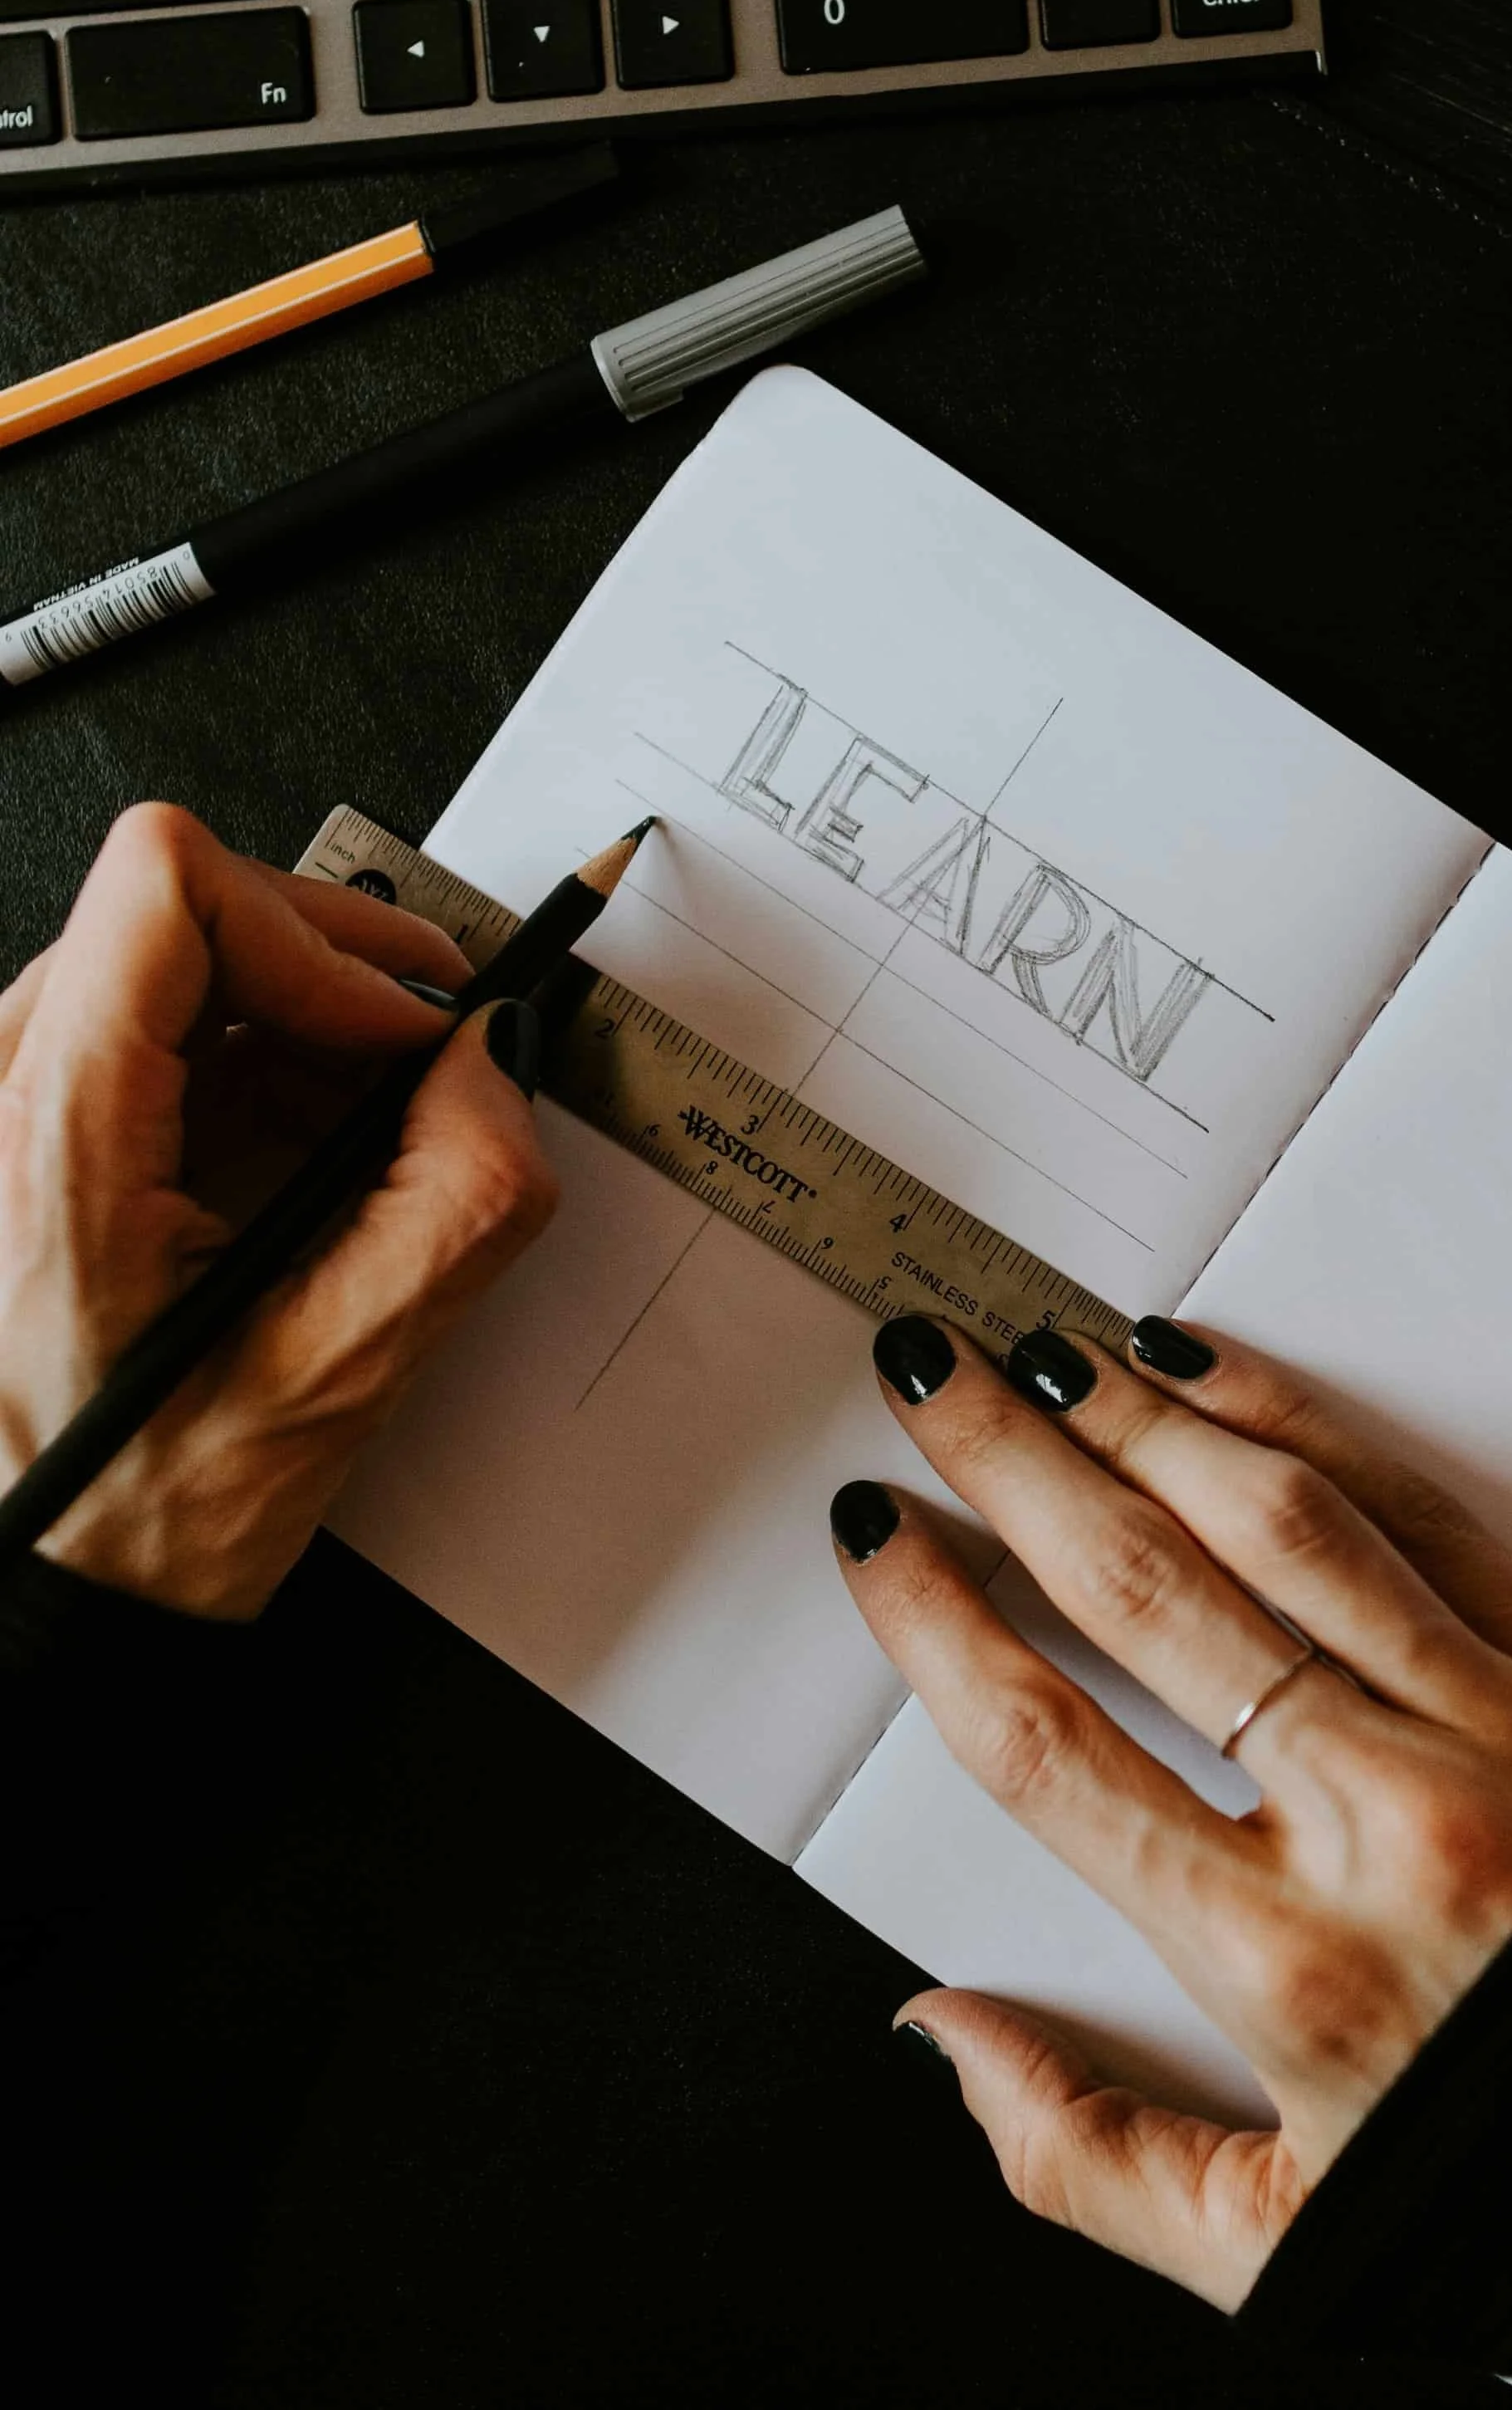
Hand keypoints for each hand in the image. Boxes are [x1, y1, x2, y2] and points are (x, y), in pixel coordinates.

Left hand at [0, 803, 557, 1619]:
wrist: (35, 1596)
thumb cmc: (139, 1513)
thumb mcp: (343, 1372)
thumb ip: (457, 1199)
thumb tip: (493, 1056)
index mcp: (52, 1135)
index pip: (171, 885)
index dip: (317, 933)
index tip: (397, 1031)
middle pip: (181, 906)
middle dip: (332, 967)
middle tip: (433, 1048)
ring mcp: (5, 1105)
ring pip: (171, 955)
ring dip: (300, 1015)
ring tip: (378, 1114)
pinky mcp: (31, 1125)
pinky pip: (153, 1023)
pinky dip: (256, 1057)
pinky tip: (311, 1144)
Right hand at [833, 1315, 1511, 2309]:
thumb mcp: (1278, 2251)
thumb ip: (1082, 2155)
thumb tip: (934, 2031)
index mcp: (1283, 1967)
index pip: (1048, 1748)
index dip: (934, 1624)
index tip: (874, 1533)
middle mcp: (1382, 1824)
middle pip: (1142, 1592)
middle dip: (1010, 1466)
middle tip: (930, 1373)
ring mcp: (1499, 1733)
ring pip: (1278, 1524)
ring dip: (1143, 1419)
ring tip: (1050, 1354)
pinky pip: (1425, 1517)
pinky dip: (1310, 1426)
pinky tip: (1218, 1379)